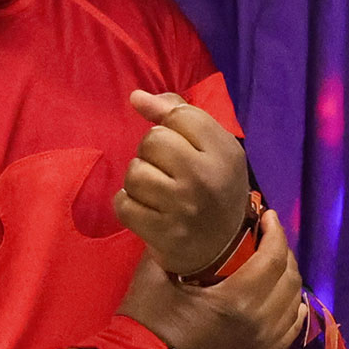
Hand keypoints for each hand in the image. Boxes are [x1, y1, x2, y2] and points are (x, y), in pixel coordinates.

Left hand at [113, 89, 250, 276]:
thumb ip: (179, 114)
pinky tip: (146, 210)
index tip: (175, 141)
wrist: (222, 251)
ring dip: (138, 180)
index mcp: (225, 152)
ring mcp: (183, 207)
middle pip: (153, 140)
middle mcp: (206, 177)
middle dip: (151, 153)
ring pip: (134, 172)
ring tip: (156, 192)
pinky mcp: (162, 233)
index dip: (167, 122)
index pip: (180, 114)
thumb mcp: (213, 149)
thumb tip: (136, 97)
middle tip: (166, 171)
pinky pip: (123, 203)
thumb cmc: (213, 189)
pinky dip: (128, 205)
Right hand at [116, 210, 306, 348]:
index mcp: (235, 300)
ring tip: (276, 265)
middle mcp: (257, 324)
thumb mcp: (154, 277)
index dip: (275, 233)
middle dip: (283, 252)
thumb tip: (182, 228)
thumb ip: (172, 248)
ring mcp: (260, 347)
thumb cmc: (146, 324)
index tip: (267, 215)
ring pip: (294, 307)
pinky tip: (291, 302)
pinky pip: (289, 333)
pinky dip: (294, 313)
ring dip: (289, 281)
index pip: (272, 258)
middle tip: (269, 237)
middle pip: (288, 280)